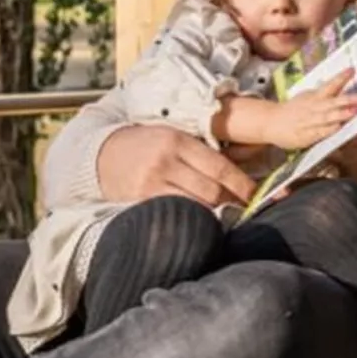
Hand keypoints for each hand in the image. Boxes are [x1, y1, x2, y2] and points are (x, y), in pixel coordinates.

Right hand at [96, 125, 257, 207]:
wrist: (101, 154)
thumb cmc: (146, 144)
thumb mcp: (173, 136)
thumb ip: (201, 151)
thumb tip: (244, 166)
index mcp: (178, 140)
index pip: (219, 167)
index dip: (242, 184)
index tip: (255, 194)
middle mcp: (166, 161)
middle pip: (211, 190)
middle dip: (232, 202)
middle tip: (245, 209)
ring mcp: (151, 183)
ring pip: (196, 205)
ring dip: (215, 214)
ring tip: (227, 217)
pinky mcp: (140, 201)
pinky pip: (175, 213)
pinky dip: (192, 219)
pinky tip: (201, 222)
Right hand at [267, 74, 356, 150]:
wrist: (271, 122)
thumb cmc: (293, 110)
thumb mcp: (308, 97)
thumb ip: (325, 93)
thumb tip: (341, 83)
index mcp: (314, 96)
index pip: (329, 85)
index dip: (341, 78)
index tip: (352, 70)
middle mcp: (312, 108)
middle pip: (331, 102)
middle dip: (346, 99)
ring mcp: (309, 121)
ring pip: (327, 117)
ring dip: (341, 114)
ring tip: (354, 111)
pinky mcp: (307, 135)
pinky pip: (320, 132)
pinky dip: (330, 129)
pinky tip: (339, 126)